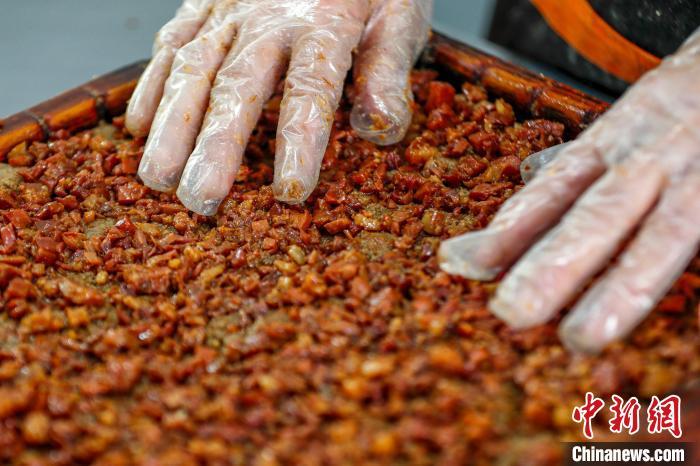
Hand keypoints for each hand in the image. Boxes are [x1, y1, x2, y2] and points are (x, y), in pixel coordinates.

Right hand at [126, 0, 431, 214]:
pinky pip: (172, 42)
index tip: (291, 192)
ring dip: (170, 126)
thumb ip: (388, 70)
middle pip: (237, 86)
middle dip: (215, 147)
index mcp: (324, 24)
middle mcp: (268, 18)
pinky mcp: (205, 3)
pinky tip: (139, 126)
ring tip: (156, 179)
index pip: (309, 90)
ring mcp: (230, 9)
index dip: (299, 143)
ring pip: (192, 68)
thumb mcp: (398, 17)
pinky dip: (151, 84)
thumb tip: (379, 128)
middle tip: (200, 201)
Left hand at [439, 28, 699, 353]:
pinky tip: (632, 316)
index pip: (554, 188)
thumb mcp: (626, 119)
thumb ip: (581, 159)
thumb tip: (528, 177)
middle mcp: (653, 156)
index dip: (509, 229)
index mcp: (617, 137)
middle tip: (509, 312)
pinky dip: (661, 274)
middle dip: (552, 266)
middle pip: (597, 214)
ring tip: (580, 338)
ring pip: (661, 235)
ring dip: (619, 291)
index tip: (461, 263)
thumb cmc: (684, 104)